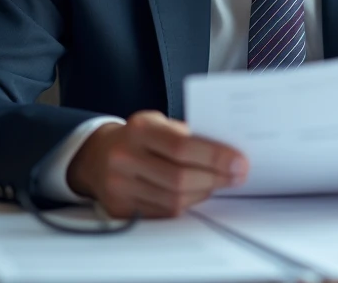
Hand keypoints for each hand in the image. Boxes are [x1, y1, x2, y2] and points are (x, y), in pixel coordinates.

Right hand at [66, 110, 247, 217]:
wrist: (97, 155)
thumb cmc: (139, 137)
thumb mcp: (160, 124)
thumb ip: (188, 135)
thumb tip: (228, 152)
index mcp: (139, 130)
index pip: (182, 146)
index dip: (215, 156)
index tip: (240, 162)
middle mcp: (125, 157)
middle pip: (179, 177)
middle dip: (215, 178)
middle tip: (238, 176)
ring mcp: (119, 186)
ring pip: (173, 200)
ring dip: (203, 193)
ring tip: (220, 184)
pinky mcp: (120, 208)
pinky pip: (162, 213)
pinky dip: (186, 205)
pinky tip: (198, 194)